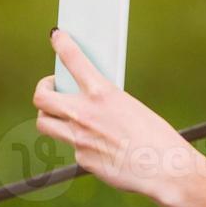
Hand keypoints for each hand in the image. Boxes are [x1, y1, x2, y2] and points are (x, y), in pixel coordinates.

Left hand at [35, 29, 205, 198]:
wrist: (164, 169)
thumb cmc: (157, 137)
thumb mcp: (131, 107)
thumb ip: (105, 104)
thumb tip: (89, 106)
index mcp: (102, 93)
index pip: (73, 60)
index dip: (61, 44)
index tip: (57, 37)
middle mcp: (84, 114)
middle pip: (41, 97)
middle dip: (42, 90)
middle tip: (52, 88)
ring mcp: (79, 138)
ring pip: (44, 124)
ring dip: (48, 117)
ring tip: (61, 116)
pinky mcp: (82, 159)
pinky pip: (73, 148)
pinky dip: (82, 144)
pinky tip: (101, 147)